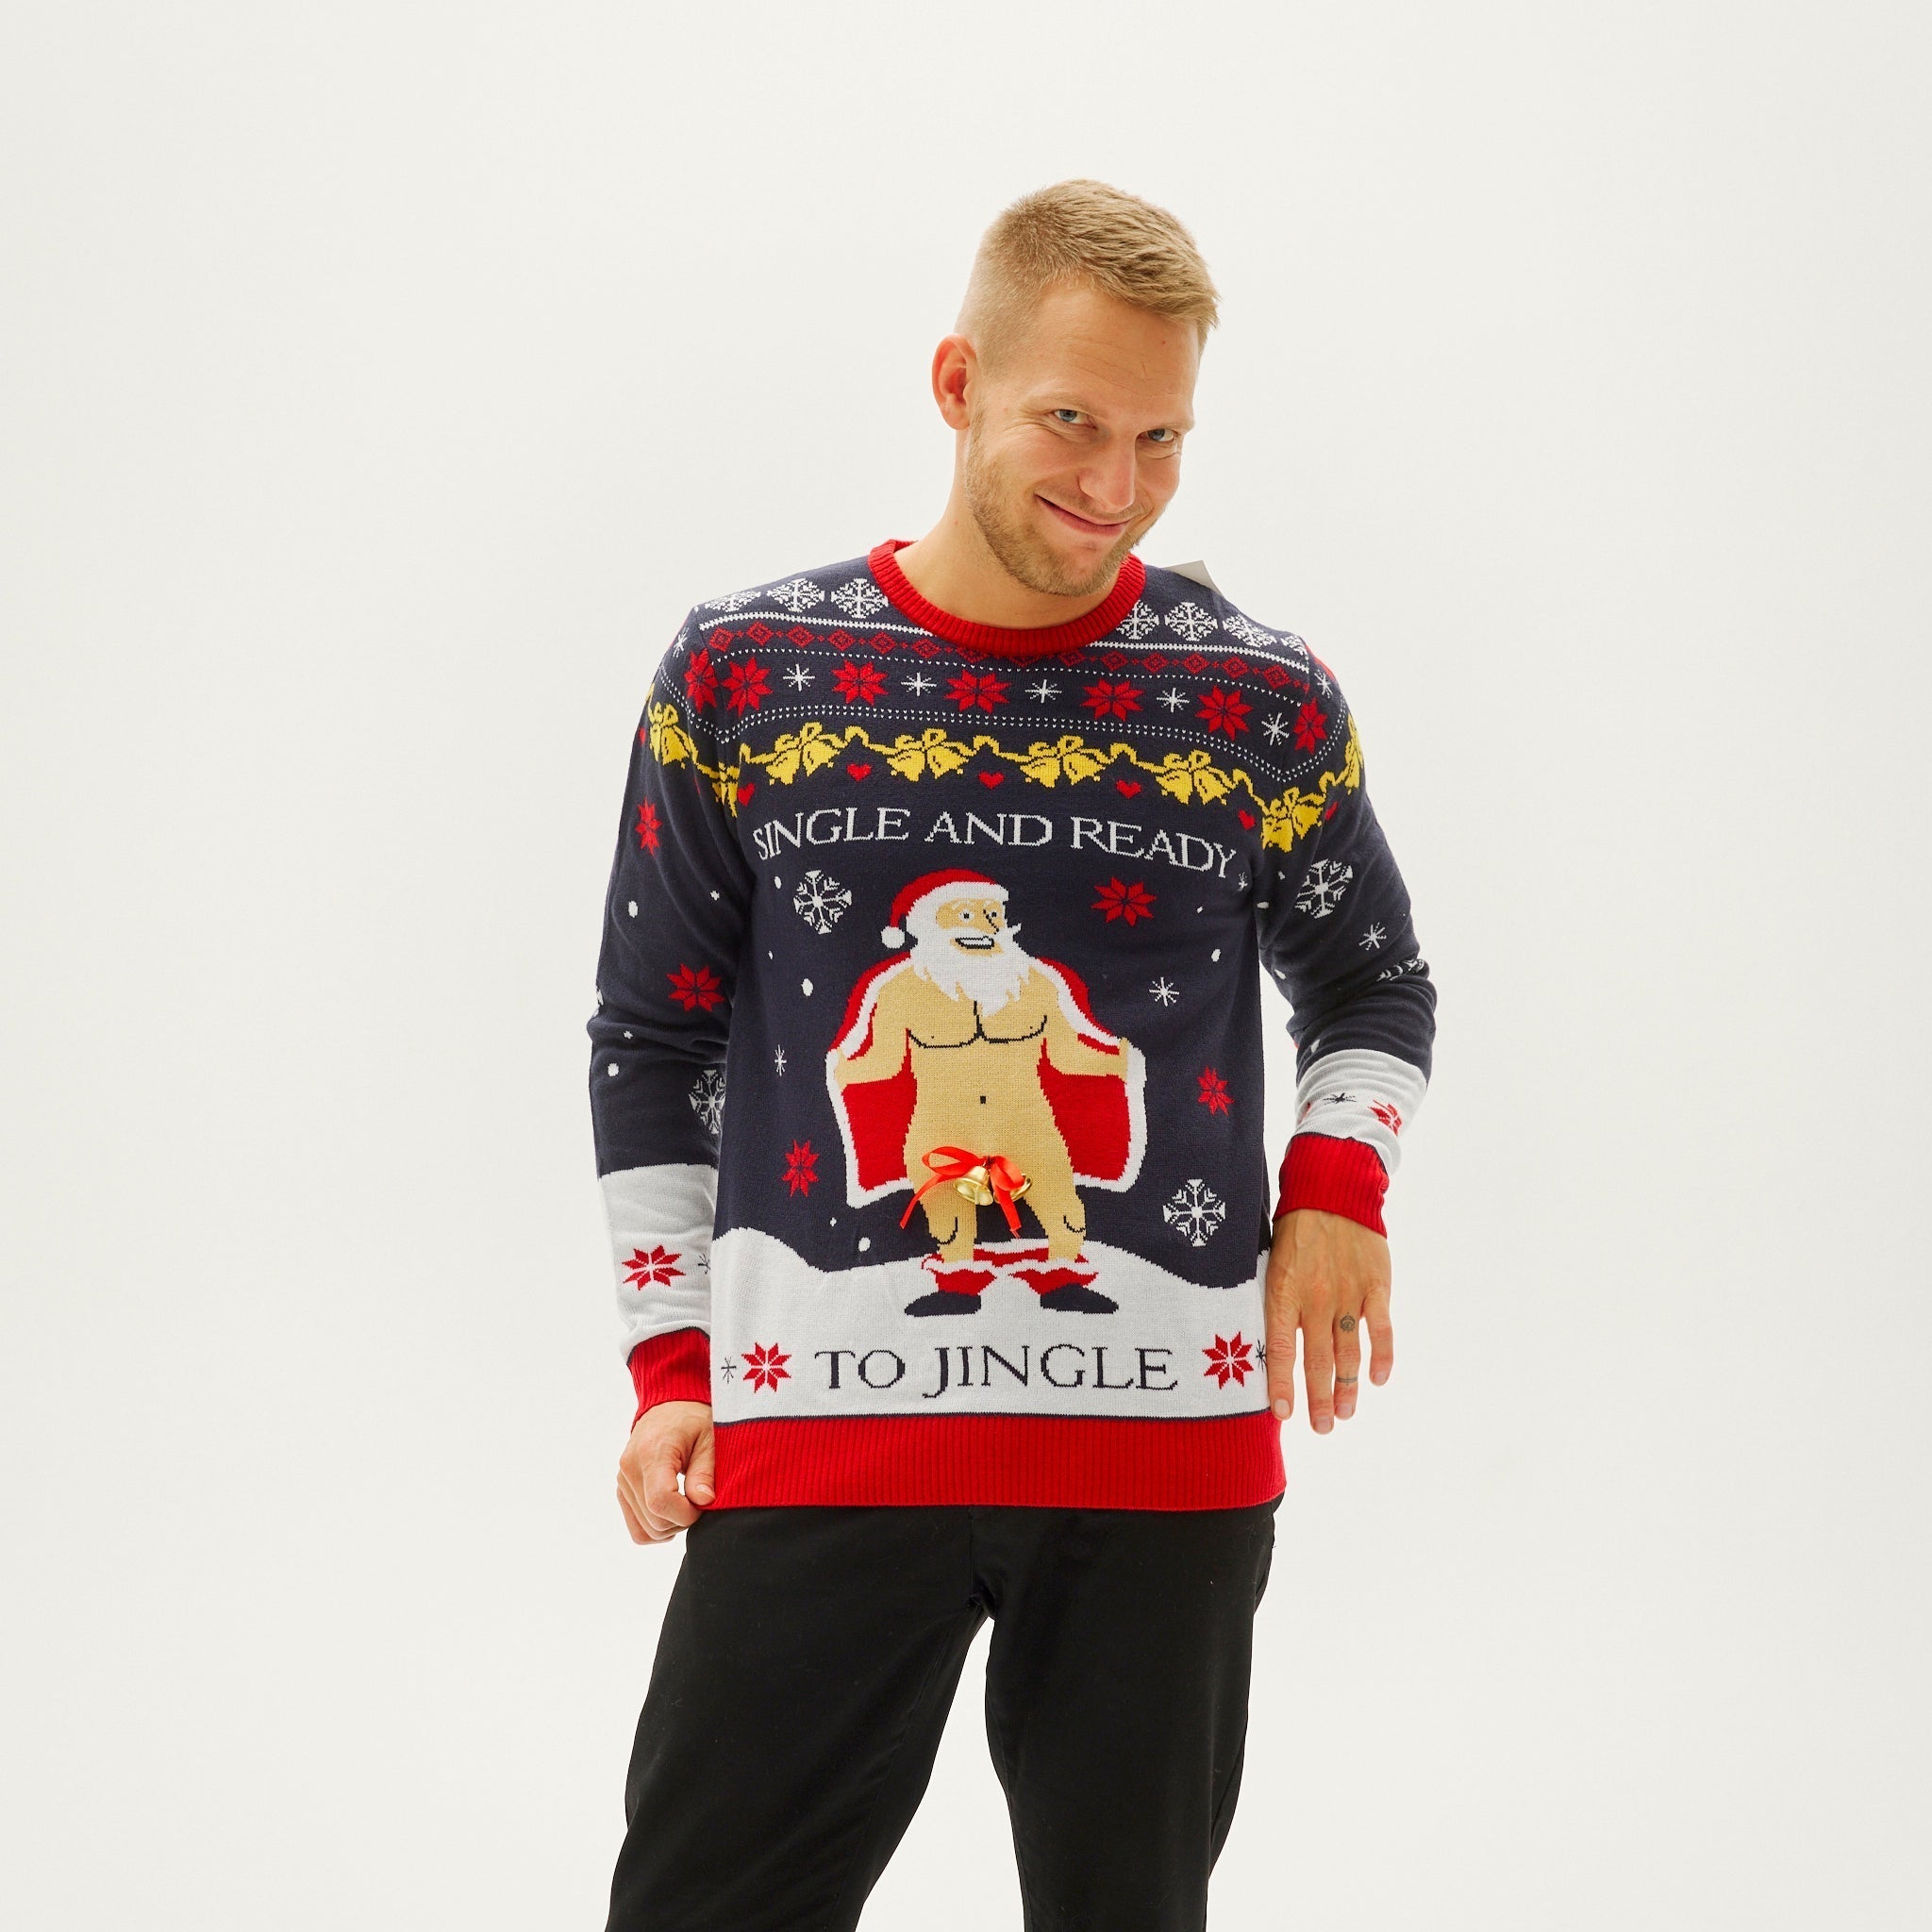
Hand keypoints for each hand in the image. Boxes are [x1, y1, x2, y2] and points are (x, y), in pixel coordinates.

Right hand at [616, 1400, 714, 1542]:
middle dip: (683, 1521)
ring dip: (671, 1527)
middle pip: (654, 1521)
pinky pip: (637, 1528)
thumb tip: (702, 1502)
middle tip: (699, 1500)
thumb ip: (704, 1472)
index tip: (703, 1502)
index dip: (686, 1514)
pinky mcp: (622, 1490)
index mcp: (652, 1453)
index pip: (660, 1502)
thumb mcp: (709, 1439)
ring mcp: (623, 1481)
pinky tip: (673, 1512)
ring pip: (645, 1530)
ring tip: (687, 1503)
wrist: (669, 1406)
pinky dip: (657, 1528)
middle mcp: (630, 1468)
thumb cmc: (692, 1420)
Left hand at [1264, 1208, 1392, 1431]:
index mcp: (1283, 1292)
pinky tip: (1378, 1379)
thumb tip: (1268, 1341)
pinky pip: (1381, 1329)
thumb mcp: (1271, 1260)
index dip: (1281, 1384)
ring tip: (1345, 1413)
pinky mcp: (1376, 1286)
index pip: (1280, 1349)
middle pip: (1317, 1360)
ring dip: (1347, 1386)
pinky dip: (1381, 1356)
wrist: (1332, 1189)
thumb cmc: (1294, 1227)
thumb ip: (1275, 1300)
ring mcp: (1348, 1293)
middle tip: (1321, 1427)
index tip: (1282, 1415)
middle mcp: (1315, 1298)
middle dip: (1318, 1399)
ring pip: (1348, 1352)